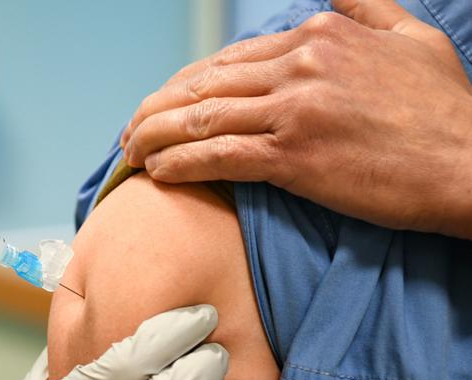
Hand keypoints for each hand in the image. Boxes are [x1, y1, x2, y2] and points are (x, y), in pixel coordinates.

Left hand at [121, 0, 471, 238]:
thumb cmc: (446, 111)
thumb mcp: (413, 38)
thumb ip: (366, 8)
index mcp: (319, 37)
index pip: (230, 58)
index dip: (188, 85)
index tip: (166, 105)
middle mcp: (300, 65)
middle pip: (203, 83)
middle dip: (157, 109)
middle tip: (131, 132)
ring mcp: (295, 109)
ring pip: (200, 116)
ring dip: (154, 136)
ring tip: (130, 154)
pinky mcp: (294, 156)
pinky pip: (218, 154)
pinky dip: (180, 162)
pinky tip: (157, 173)